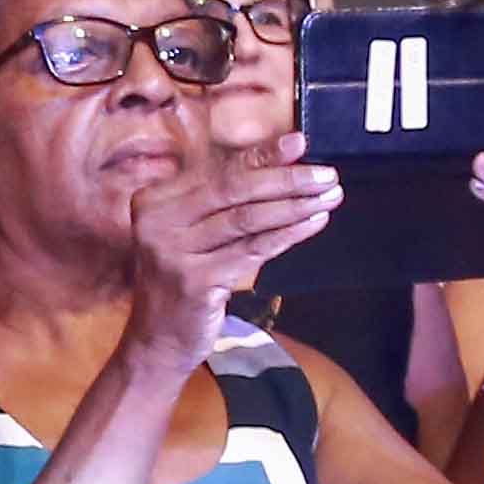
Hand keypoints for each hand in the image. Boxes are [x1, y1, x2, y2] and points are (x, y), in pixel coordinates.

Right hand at [129, 150, 340, 379]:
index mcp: (155, 200)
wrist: (157, 340)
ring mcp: (173, 252)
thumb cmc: (182, 282)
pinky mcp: (194, 280)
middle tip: (327, 175)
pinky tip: (313, 223)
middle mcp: (157, 221)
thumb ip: (225, 200)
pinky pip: (253, 251)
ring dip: (295, 206)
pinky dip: (288, 234)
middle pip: (234, 190)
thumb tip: (283, 159)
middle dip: (287, 180)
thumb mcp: (193, 234)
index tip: (299, 143)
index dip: (262, 155)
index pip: (219, 171)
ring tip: (329, 197)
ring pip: (247, 219)